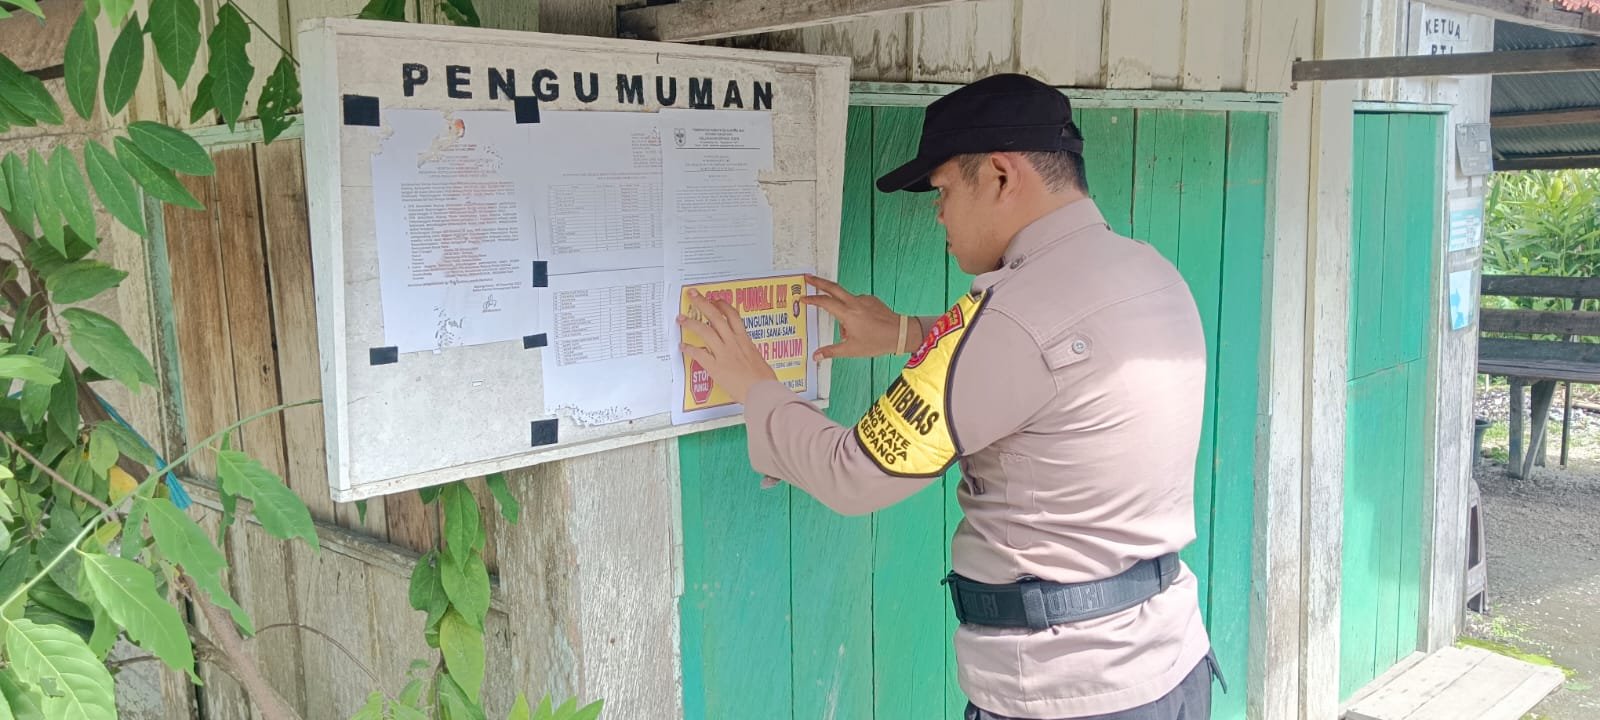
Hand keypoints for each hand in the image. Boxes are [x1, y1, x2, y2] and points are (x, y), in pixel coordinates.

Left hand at [677, 289, 778, 404]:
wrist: (762, 391)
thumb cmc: (764, 379)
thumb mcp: (757, 359)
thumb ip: (747, 352)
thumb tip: (743, 353)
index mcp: (744, 340)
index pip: (732, 316)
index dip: (722, 305)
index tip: (715, 299)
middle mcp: (733, 343)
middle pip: (716, 317)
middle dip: (703, 303)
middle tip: (692, 294)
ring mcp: (724, 354)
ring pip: (705, 331)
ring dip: (691, 323)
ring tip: (681, 318)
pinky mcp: (716, 367)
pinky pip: (699, 355)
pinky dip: (689, 349)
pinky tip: (682, 346)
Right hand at [800, 274, 915, 361]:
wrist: (900, 333)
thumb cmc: (877, 342)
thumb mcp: (852, 350)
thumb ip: (831, 352)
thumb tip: (816, 356)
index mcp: (848, 313)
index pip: (825, 302)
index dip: (812, 299)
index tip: (803, 297)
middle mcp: (854, 302)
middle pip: (832, 287)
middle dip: (818, 281)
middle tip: (808, 277)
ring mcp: (864, 299)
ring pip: (846, 300)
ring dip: (842, 310)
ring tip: (851, 332)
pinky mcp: (872, 300)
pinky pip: (857, 303)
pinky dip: (853, 311)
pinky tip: (861, 326)